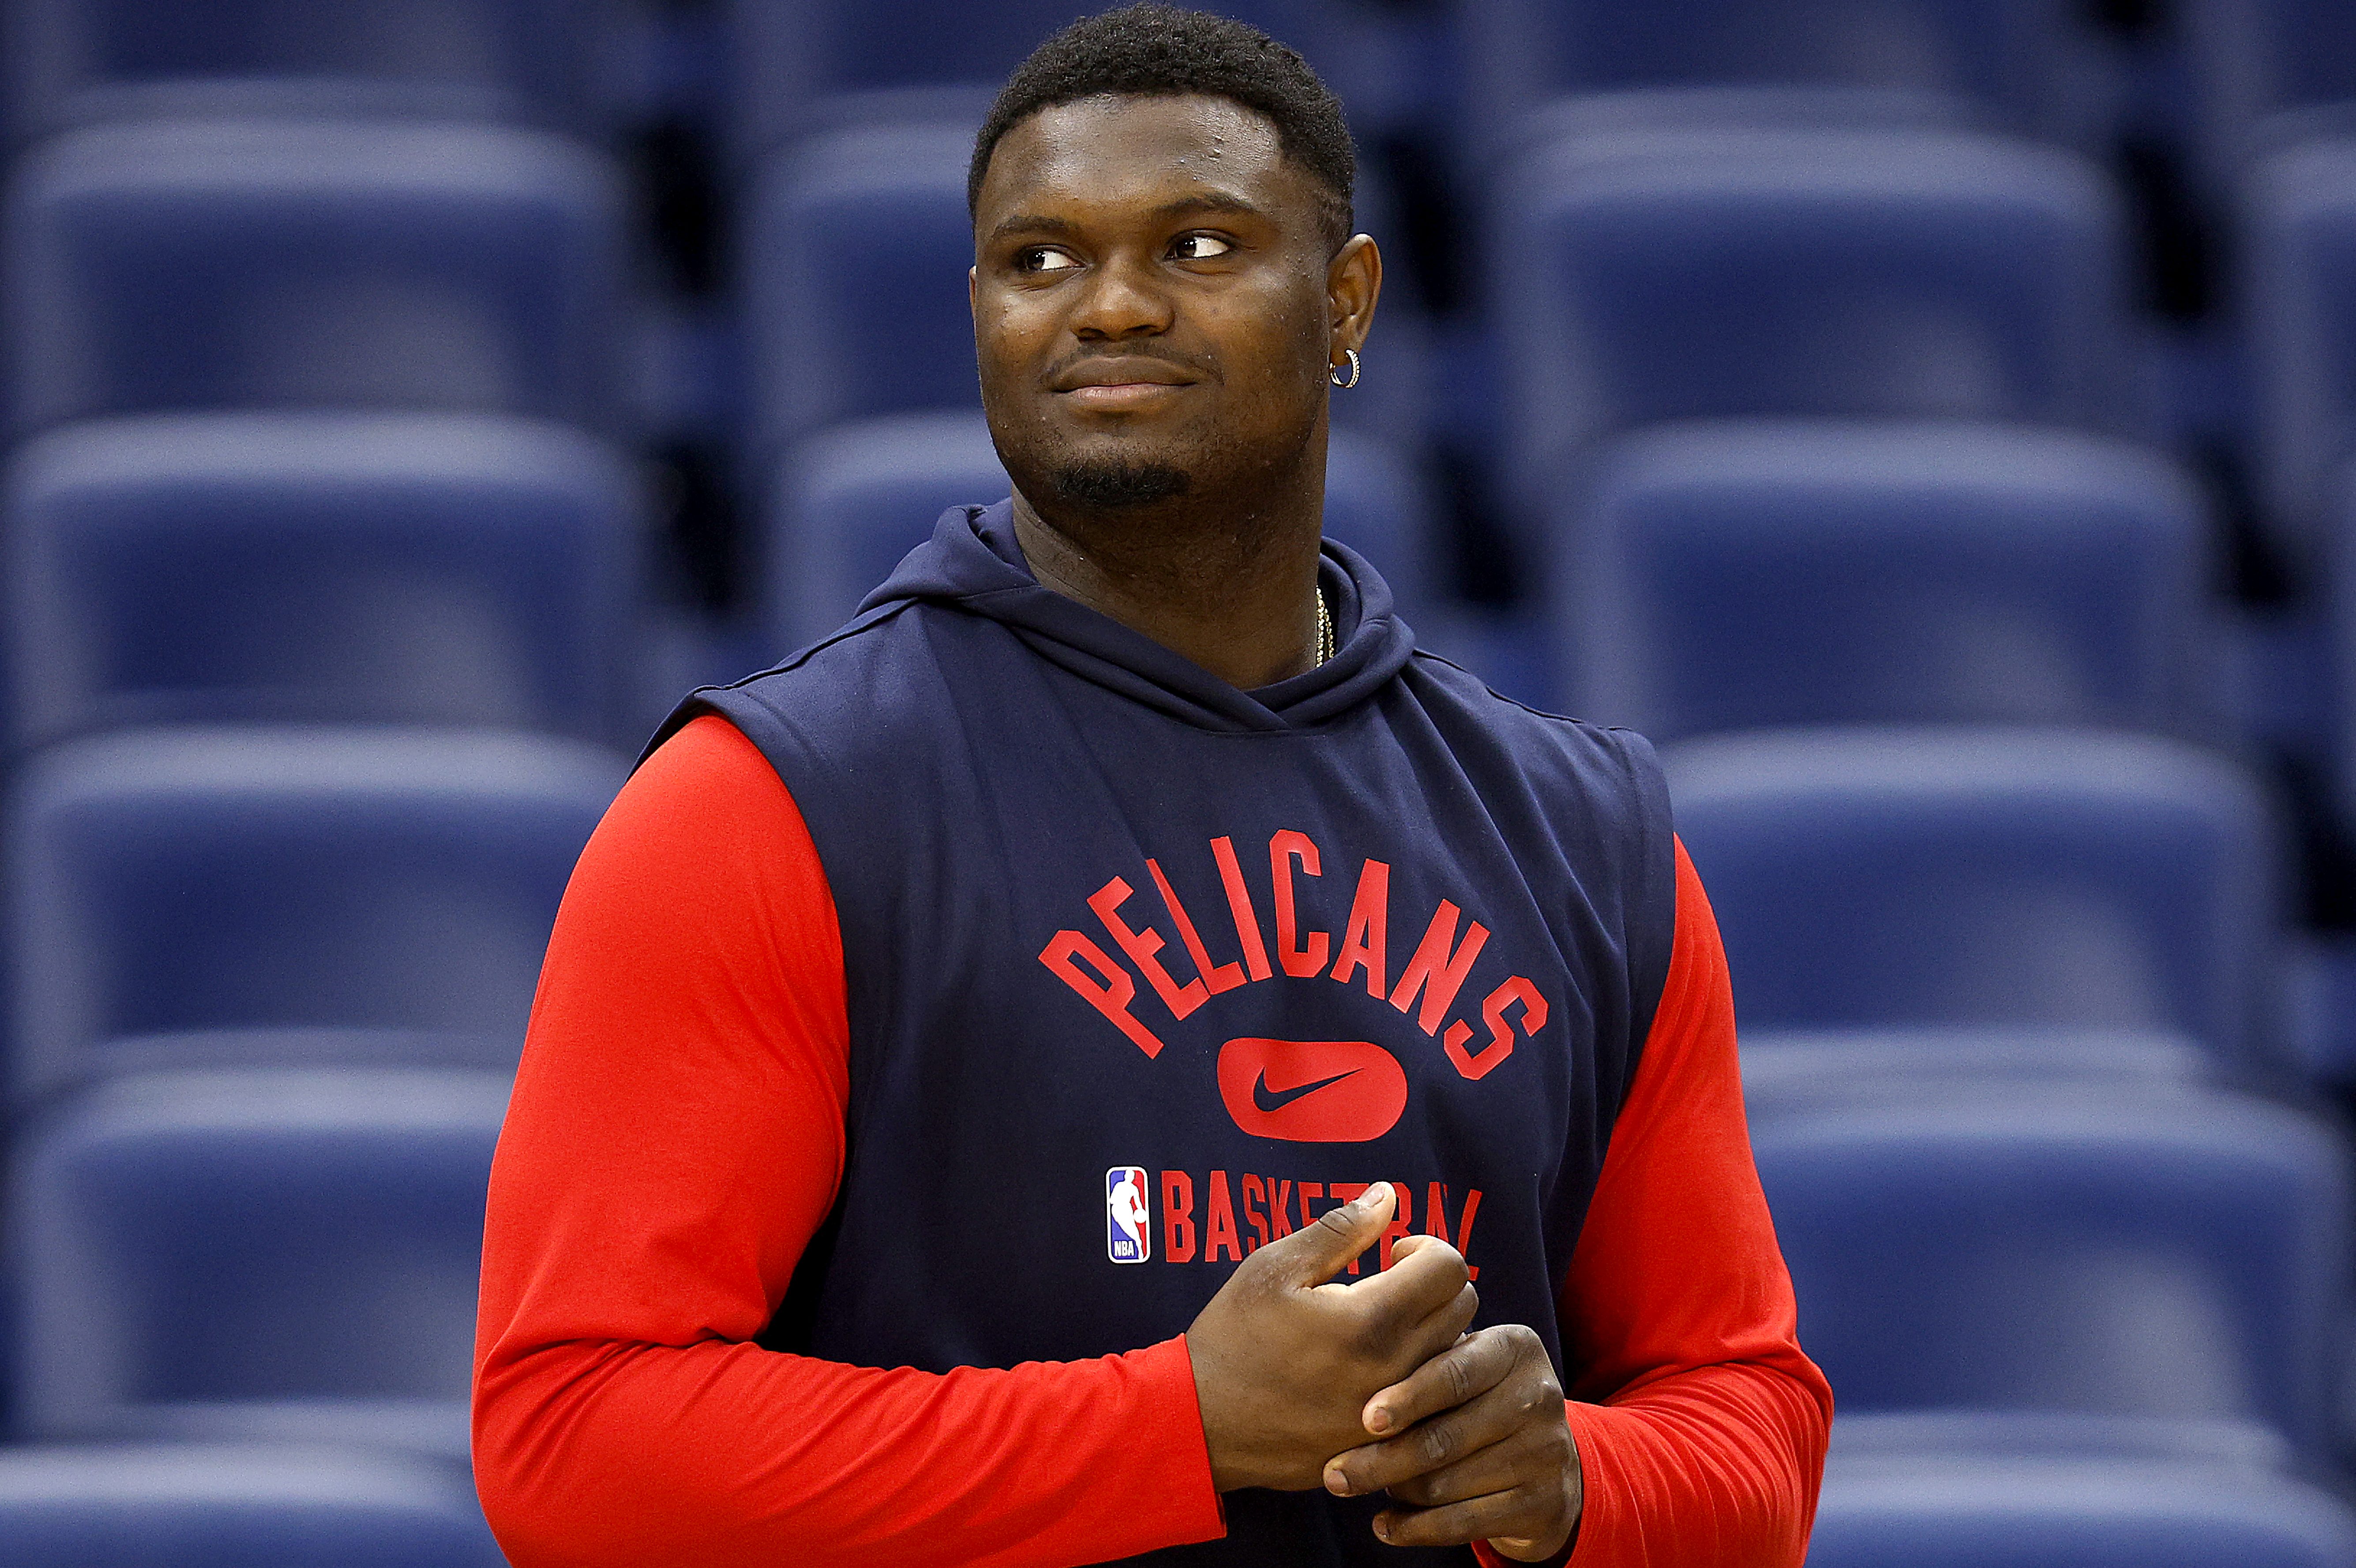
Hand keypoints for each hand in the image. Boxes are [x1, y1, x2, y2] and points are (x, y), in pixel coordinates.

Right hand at [1186, 1182, 1477, 1491]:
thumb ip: (1339, 1230)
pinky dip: (1423, 1379)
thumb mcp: (1274, 1268)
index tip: (1393, 1254)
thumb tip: (1387, 1195)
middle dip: (1435, 1284)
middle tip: (1390, 1284)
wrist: (1202, 1423)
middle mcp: (1396, 1371)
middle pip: (1464, 1308)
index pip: (1450, 1268)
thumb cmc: (1232, 1337)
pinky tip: (1378, 1370)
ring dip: (1433, 1330)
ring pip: (1455, 1358)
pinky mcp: (1387, 1447)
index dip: (1426, 1248)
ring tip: (1383, 1327)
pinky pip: (1434, 1404)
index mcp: (1371, 1319)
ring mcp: (1396, 1416)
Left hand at [1320, 1323, 1580, 1559]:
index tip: (1365, 1419)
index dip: (1408, 1398)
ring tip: (1357, 1486)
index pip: (1454, 1373)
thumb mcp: (1465, 1364)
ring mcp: (1546, 1452)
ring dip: (1395, 1491)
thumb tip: (1345, 1372)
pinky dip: (1416, 1529)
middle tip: (1333, 1473)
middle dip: (1381, 1459)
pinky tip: (1385, 1526)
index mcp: (1514, 1348)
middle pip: (1445, 1437)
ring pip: (1447, 1484)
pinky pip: (1465, 1523)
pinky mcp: (1544, 1503)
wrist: (1547, 1460)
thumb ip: (1422, 1357)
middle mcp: (1539, 1395)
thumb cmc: (1478, 1398)